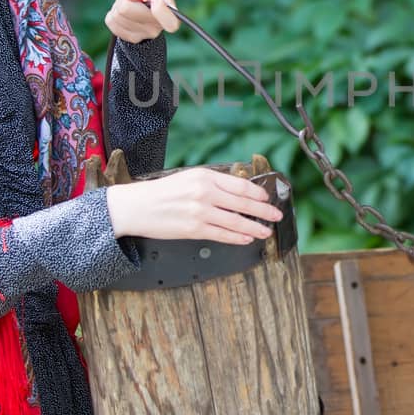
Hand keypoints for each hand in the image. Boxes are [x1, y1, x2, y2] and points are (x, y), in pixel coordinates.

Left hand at [104, 0, 178, 42]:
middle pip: (127, 8)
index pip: (170, 23)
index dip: (160, 10)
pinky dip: (114, 12)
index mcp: (170, 17)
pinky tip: (124, 12)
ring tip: (129, 3)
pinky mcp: (126, 38)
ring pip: (117, 13)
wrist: (140, 9)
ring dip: (119, 3)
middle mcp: (156, 30)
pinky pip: (110, 20)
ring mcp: (141, 36)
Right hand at [104, 167, 283, 244]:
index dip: (258, 193)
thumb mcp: (188, 177)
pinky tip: (247, 238)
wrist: (136, 206)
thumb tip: (238, 191)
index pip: (240, 185)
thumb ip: (212, 183)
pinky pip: (222, 235)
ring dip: (255, 227)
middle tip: (277, 215)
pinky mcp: (194, 230)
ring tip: (266, 231)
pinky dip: (237, 237)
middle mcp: (204, 193)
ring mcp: (200, 212)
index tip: (267, 198)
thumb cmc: (162, 192)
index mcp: (204, 176)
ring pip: (236, 222)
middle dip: (264, 211)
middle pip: (243, 203)